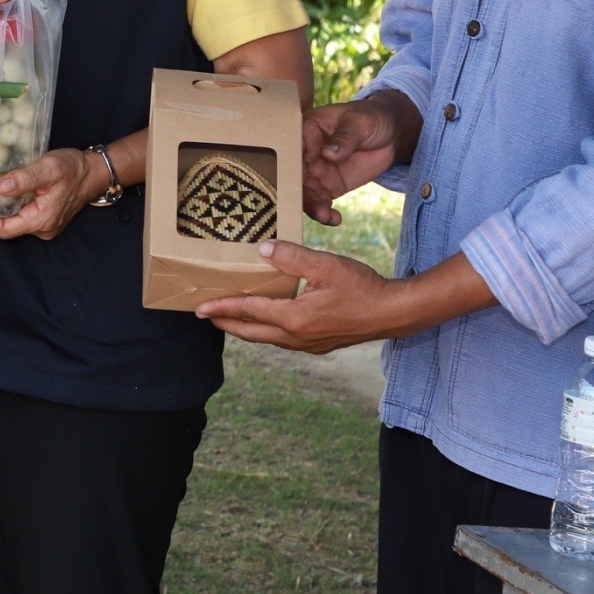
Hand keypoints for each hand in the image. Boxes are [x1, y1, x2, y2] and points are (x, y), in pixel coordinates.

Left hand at [0, 147, 101, 241]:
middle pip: (9, 227)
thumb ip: (25, 178)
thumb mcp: (49, 168)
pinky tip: (13, 189)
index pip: (6, 230)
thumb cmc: (74, 169)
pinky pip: (26, 216)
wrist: (94, 172)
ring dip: (7, 207)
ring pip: (17, 221)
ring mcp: (47, 225)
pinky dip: (17, 205)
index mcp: (42, 220)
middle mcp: (44, 228)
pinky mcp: (48, 218)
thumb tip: (0, 187)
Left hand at [192, 241, 396, 352]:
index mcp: (294, 318)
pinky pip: (282, 339)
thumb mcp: (325, 264)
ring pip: (266, 338)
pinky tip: (266, 321)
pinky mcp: (318, 344)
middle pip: (251, 332)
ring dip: (245, 328)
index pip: (249, 311)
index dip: (222, 307)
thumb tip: (262, 249)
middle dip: (226, 323)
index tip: (200, 307)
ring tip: (229, 317)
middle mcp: (296, 337)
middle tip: (205, 316)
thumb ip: (291, 256)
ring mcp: (307, 344)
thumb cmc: (362, 288)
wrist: (393, 313)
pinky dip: (265, 330)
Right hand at [303, 92, 418, 224]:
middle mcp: (306, 152)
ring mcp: (316, 171)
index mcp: (307, 129)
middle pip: (294, 174)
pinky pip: (321, 202)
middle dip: (298, 192)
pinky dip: (325, 213)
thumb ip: (345, 137)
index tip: (295, 179)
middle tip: (310, 205)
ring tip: (325, 216)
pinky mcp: (329, 186)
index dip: (289, 163)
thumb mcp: (361, 123)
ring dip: (311, 206)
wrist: (390, 134)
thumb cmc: (371, 118)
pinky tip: (335, 220)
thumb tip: (328, 153)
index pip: (292, 147)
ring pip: (305, 192)